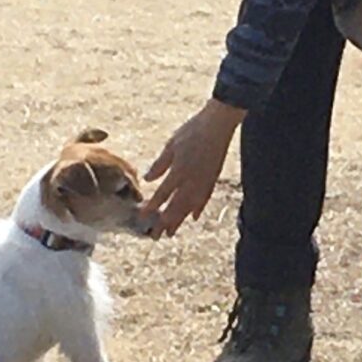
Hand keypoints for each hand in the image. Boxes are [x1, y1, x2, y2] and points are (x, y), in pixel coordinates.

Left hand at [143, 98, 246, 236]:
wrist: (218, 125)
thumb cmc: (193, 131)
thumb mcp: (171, 145)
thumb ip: (160, 164)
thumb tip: (148, 179)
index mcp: (179, 171)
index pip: (162, 195)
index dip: (152, 207)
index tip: (143, 217)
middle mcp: (191, 181)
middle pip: (176, 207)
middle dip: (164, 223)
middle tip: (155, 236)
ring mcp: (204, 182)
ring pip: (190, 208)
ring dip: (179, 221)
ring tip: (171, 233)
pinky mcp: (213, 179)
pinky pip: (204, 200)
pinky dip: (198, 209)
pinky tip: (194, 217)